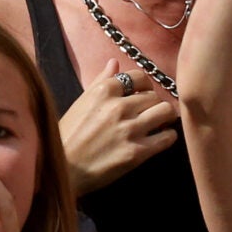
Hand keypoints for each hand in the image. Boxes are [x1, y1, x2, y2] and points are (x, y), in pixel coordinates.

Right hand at [59, 64, 179, 193]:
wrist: (64, 170)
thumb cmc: (68, 136)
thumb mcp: (81, 103)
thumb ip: (101, 81)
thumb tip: (115, 62)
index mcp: (104, 91)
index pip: (139, 77)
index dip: (145, 86)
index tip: (143, 95)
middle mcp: (118, 107)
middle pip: (154, 96)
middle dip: (154, 104)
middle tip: (150, 113)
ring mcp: (129, 129)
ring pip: (166, 111)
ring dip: (165, 117)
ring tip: (159, 124)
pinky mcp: (137, 152)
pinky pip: (167, 137)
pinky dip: (168, 136)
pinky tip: (160, 138)